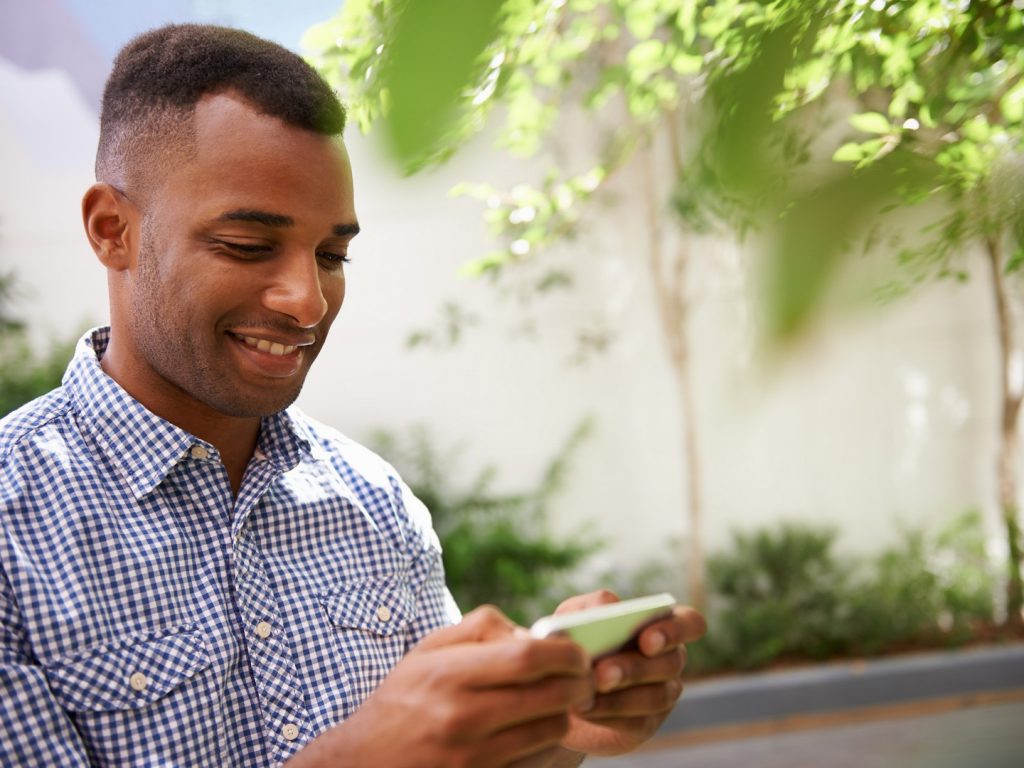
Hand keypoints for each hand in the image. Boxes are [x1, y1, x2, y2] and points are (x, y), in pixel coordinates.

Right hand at [288, 605, 593, 767]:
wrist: (366, 763)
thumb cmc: (404, 699)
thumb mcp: (428, 651)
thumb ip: (480, 628)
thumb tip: (529, 632)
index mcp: (451, 675)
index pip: (528, 657)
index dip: (565, 652)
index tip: (576, 651)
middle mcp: (464, 718)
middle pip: (550, 695)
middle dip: (579, 682)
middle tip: (584, 676)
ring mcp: (475, 758)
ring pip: (551, 731)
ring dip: (566, 714)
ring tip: (560, 702)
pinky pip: (538, 762)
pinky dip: (549, 744)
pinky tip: (540, 730)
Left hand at [557, 590, 706, 756]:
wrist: (555, 685)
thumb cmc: (573, 640)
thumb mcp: (574, 616)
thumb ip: (592, 604)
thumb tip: (611, 606)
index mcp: (661, 625)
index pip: (691, 623)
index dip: (675, 631)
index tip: (646, 641)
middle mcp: (670, 659)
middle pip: (671, 663)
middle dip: (635, 669)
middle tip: (602, 673)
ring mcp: (663, 694)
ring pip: (656, 697)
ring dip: (619, 697)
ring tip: (584, 696)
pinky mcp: (646, 724)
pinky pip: (638, 722)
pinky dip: (608, 715)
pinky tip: (583, 708)